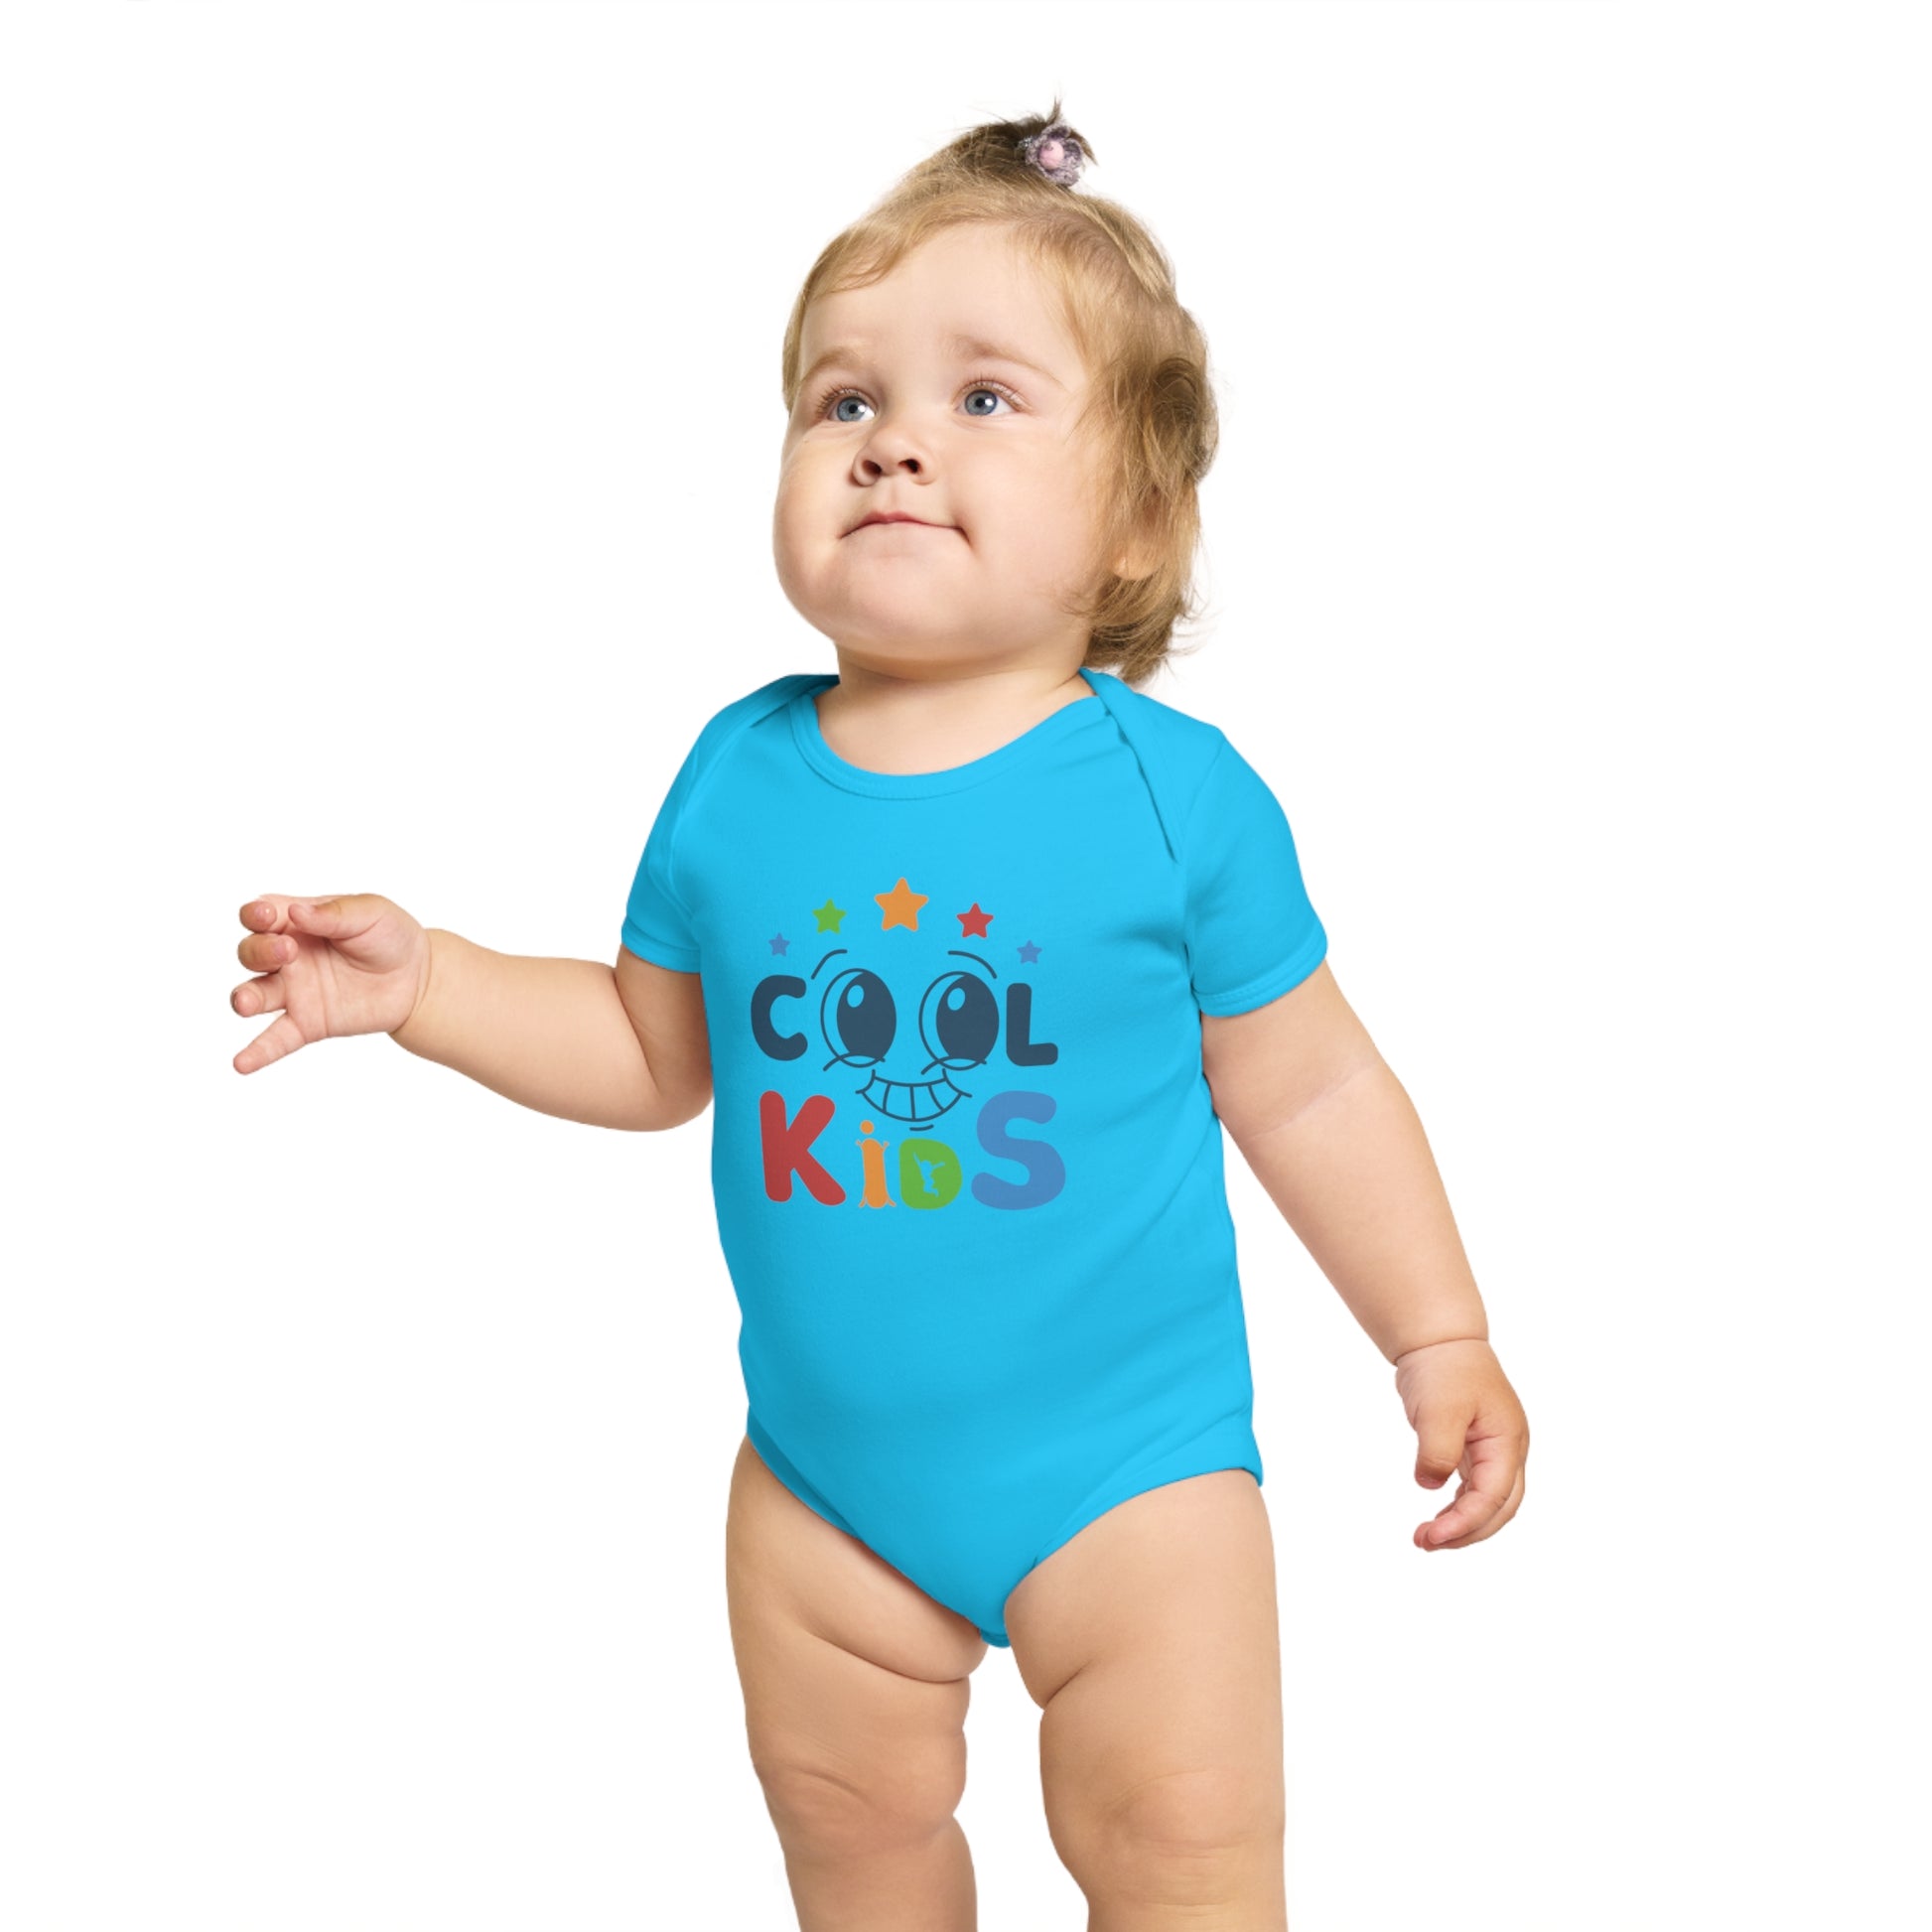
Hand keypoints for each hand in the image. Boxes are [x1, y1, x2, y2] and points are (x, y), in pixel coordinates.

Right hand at [231, 894, 431, 1073]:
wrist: (418, 979)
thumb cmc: (390, 936)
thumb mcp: (370, 912)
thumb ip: (334, 913)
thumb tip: (296, 912)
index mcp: (296, 922)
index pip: (259, 916)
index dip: (255, 914)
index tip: (268, 915)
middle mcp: (286, 958)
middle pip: (251, 953)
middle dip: (259, 951)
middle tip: (288, 952)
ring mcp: (294, 992)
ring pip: (254, 994)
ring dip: (245, 997)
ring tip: (247, 1004)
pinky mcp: (307, 1023)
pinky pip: (276, 1039)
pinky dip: (258, 1052)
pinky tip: (242, 1064)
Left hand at [1393, 1337, 1528, 1550]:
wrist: (1441, 1340)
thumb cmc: (1445, 1369)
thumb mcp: (1438, 1410)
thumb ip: (1437, 1450)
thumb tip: (1430, 1485)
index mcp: (1507, 1442)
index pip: (1493, 1496)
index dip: (1465, 1522)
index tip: (1433, 1535)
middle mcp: (1508, 1451)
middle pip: (1499, 1508)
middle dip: (1467, 1532)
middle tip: (1426, 1543)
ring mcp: (1494, 1451)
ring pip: (1488, 1502)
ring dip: (1462, 1524)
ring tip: (1426, 1538)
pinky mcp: (1476, 1449)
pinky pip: (1474, 1489)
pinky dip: (1458, 1507)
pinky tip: (1438, 1518)